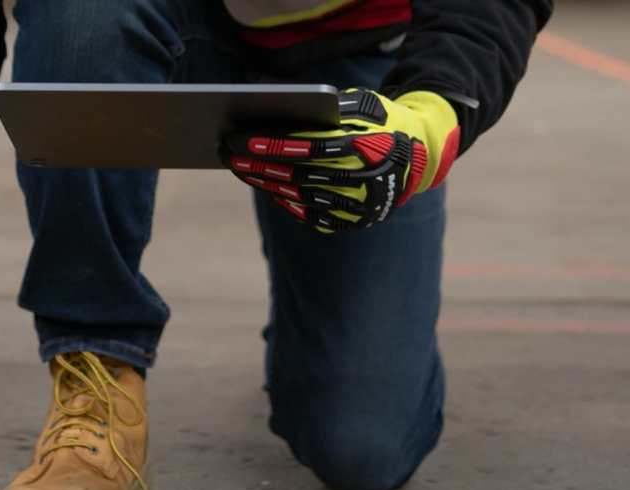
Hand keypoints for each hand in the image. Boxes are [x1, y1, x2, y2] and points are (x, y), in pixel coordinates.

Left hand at [225, 88, 459, 233]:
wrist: (422, 153)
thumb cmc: (382, 120)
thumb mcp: (361, 105)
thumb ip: (325, 110)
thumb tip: (274, 114)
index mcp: (366, 145)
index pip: (307, 147)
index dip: (269, 145)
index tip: (239, 140)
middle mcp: (363, 179)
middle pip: (298, 175)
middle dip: (259, 166)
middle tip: (230, 156)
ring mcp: (361, 205)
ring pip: (302, 197)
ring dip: (268, 185)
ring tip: (245, 171)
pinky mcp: (357, 222)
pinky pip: (315, 216)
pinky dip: (290, 204)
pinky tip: (271, 190)